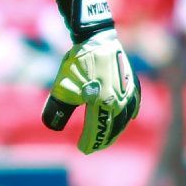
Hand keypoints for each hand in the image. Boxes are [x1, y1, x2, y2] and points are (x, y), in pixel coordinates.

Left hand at [42, 0, 140, 153]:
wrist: (96, 37)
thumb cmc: (79, 62)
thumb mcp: (64, 85)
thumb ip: (58, 108)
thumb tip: (52, 126)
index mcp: (106, 104)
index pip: (98, 130)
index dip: (90, 141)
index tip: (82, 149)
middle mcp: (121, 101)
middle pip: (113, 127)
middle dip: (103, 139)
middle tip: (93, 146)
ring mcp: (129, 91)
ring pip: (125, 117)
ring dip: (116, 129)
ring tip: (107, 135)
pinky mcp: (131, 81)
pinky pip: (133, 103)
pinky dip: (129, 114)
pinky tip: (127, 117)